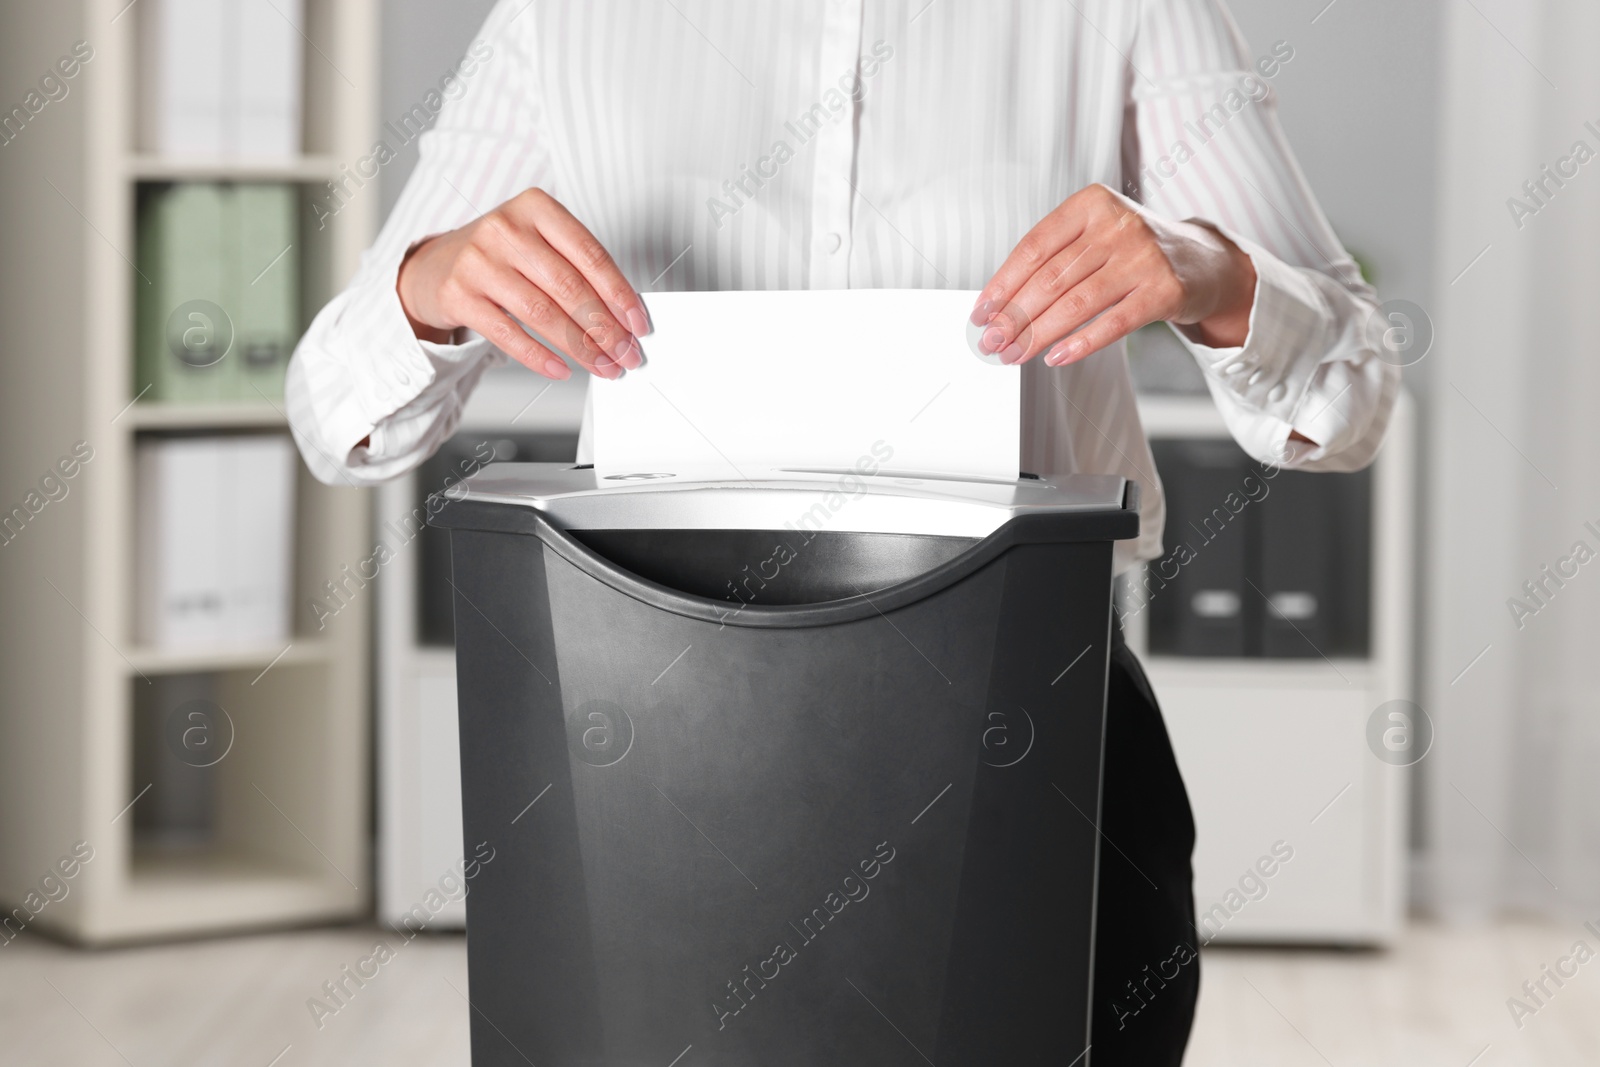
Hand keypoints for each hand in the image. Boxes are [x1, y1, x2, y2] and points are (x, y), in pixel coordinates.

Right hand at [396, 188, 648, 379]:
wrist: (434, 266)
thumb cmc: (500, 255)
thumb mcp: (537, 244)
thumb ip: (576, 269)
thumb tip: (622, 316)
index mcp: (535, 208)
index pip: (589, 254)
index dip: (619, 294)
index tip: (638, 324)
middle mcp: (505, 228)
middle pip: (569, 287)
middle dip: (605, 328)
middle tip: (625, 354)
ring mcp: (478, 261)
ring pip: (542, 313)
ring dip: (580, 347)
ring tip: (603, 366)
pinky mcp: (458, 295)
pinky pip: (508, 334)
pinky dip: (539, 357)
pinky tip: (562, 369)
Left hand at [971, 183, 1256, 366]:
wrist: (1203, 261)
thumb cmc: (1135, 251)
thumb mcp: (1095, 236)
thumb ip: (1054, 260)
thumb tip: (1000, 306)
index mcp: (1091, 204)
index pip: (1033, 248)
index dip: (1002, 284)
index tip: (980, 313)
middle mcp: (1118, 224)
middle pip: (1050, 278)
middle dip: (1014, 316)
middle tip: (991, 342)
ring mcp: (1144, 256)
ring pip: (1076, 303)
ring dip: (1038, 334)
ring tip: (1014, 354)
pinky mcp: (1165, 290)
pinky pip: (1113, 323)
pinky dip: (1080, 343)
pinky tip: (1055, 357)